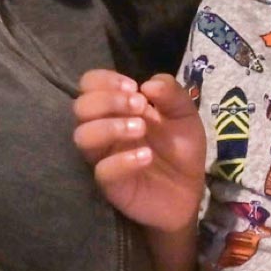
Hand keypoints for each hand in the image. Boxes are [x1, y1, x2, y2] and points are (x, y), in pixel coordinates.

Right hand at [74, 69, 205, 232]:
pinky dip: (123, 160)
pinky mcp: (110, 184)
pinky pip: (102, 170)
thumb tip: (148, 84)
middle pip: (80, 106)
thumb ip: (171, 93)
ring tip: (141, 129)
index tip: (133, 87)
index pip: (89, 84)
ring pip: (82, 136)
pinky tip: (146, 157)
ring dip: (110, 126)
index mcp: (117, 108)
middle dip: (108, 100)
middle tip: (139, 106)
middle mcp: (104, 129)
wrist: (190, 190)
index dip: (105, 80)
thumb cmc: (180, 148)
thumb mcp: (184, 114)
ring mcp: (104, 156)